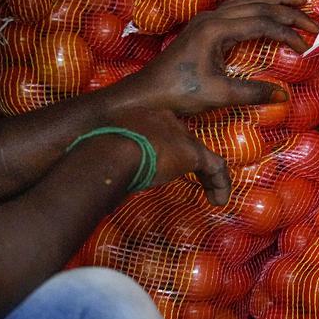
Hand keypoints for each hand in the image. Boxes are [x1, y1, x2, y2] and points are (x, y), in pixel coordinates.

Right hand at [114, 107, 231, 205]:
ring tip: (212, 193)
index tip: (161, 162)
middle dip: (187, 158)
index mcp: (141, 117)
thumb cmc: (99, 153)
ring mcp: (180, 135)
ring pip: (202, 154)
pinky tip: (219, 201)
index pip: (160, 130)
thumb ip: (111, 159)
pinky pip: (215, 168)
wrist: (112, 151)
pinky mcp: (192, 153)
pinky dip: (219, 184)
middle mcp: (164, 120)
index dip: (164, 147)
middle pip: (183, 140)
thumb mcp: (103, 151)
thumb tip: (106, 179)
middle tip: (187, 175)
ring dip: (208, 175)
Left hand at [120, 0, 318, 115]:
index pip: (262, 22)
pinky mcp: (204, 26)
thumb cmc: (178, 93)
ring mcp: (207, 19)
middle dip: (289, 10)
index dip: (288, 32)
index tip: (307, 47)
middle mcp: (212, 18)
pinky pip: (237, 5)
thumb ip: (252, 92)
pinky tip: (267, 3)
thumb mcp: (218, 94)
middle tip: (316, 19)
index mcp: (216, 29)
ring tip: (300, 0)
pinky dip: (258, 1)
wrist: (146, 94)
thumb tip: (284, 95)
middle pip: (258, 4)